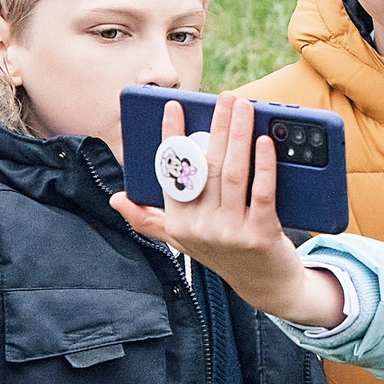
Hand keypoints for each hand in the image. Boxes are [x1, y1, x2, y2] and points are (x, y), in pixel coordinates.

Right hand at [112, 96, 344, 327]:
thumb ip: (151, 218)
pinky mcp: (261, 236)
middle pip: (208, 166)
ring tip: (244, 107)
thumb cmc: (223, 253)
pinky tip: (265, 141)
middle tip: (224, 97)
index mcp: (179, 223)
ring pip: (234, 173)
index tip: (173, 107)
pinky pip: (262, 193)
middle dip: (215, 126)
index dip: (172, 137)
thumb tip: (117, 199)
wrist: (266, 286)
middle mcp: (201, 228)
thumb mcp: (182, 239)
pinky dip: (264, 164)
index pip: (172, 172)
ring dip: (239, 135)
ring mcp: (231, 233)